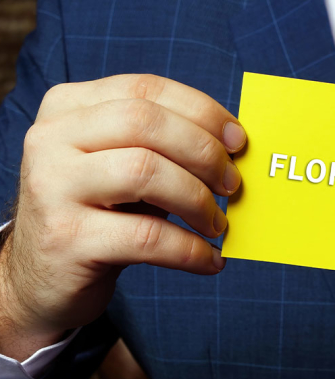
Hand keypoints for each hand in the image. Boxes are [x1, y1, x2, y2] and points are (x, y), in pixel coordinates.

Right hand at [0, 74, 244, 359]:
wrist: (43, 278)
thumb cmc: (101, 214)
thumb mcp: (124, 167)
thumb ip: (166, 146)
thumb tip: (236, 146)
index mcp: (69, 107)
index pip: (146, 90)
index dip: (202, 111)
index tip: (238, 141)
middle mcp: (52, 139)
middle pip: (146, 123)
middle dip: (204, 152)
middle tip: (232, 184)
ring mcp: (53, 188)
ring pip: (145, 172)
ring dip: (198, 200)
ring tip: (218, 224)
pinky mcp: (66, 240)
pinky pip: (148, 237)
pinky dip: (191, 250)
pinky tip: (210, 260)